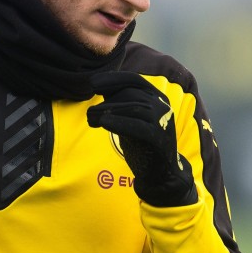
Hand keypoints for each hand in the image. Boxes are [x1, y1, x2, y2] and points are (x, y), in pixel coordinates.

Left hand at [87, 71, 197, 206]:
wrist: (161, 173)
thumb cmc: (142, 143)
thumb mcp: (130, 118)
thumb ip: (119, 102)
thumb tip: (98, 84)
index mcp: (157, 97)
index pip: (134, 80)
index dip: (112, 79)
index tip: (92, 83)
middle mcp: (162, 106)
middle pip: (130, 94)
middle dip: (106, 103)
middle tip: (89, 115)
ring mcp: (162, 122)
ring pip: (132, 108)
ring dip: (107, 112)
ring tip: (91, 120)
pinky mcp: (159, 139)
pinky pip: (138, 126)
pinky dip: (119, 123)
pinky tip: (103, 123)